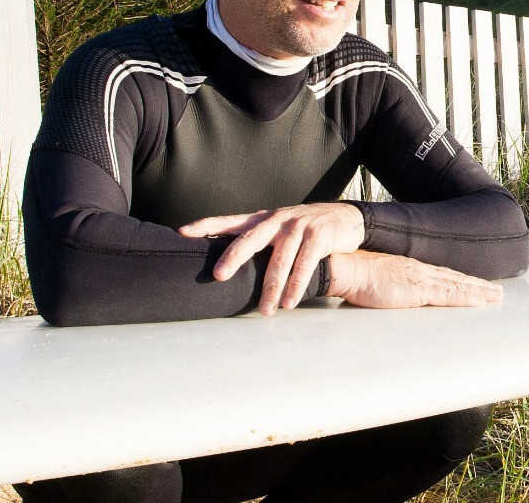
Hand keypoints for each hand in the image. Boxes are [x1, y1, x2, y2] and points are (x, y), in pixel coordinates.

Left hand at [178, 202, 365, 314]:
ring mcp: (298, 227)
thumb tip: (223, 263)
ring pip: (279, 260)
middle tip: (218, 276)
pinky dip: (296, 285)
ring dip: (271, 287)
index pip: (228, 221)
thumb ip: (255, 240)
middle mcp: (276, 220)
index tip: (183, 233)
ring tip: (265, 310)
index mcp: (261, 219)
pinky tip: (289, 302)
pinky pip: (305, 264)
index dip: (205, 226)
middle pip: (250, 239)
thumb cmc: (303, 229)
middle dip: (233, 257)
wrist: (345, 218)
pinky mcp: (319, 236)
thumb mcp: (277, 228)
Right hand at [324, 251, 503, 309]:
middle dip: (476, 285)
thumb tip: (384, 294)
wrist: (345, 268)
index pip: (440, 275)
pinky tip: (481, 301)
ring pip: (458, 286)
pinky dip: (468, 297)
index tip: (474, 284)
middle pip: (454, 279)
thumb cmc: (352, 275)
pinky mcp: (419, 290)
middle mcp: (419, 271)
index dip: (459, 280)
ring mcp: (421, 279)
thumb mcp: (372, 281)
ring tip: (497, 296)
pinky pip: (450, 295)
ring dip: (479, 291)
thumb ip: (383, 288)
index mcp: (408, 269)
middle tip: (496, 291)